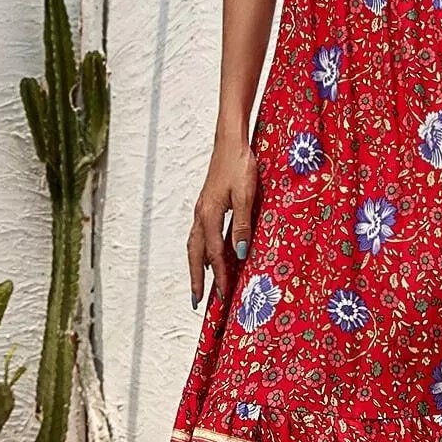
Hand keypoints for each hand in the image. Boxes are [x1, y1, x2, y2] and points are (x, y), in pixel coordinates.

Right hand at [187, 134, 257, 308]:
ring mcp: (201, 209)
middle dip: (197, 279)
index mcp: (209, 215)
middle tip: (196, 301)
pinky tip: (208, 254)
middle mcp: (201, 215)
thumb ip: (242, 224)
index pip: (214, 254)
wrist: (230, 140)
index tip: (224, 297)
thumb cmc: (241, 165)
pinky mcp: (206, 203)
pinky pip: (199, 234)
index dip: (220, 277)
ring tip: (199, 284)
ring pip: (194, 244)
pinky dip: (200, 250)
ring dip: (196, 266)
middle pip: (196, 254)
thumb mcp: (246, 195)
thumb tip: (239, 252)